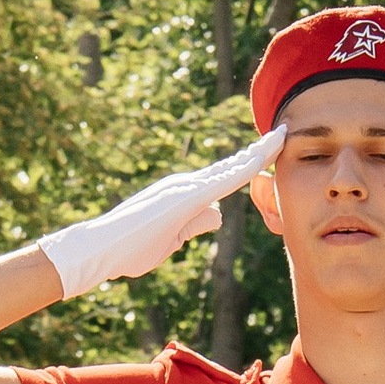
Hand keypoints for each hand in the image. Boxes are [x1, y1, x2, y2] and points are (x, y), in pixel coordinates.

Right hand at [37, 132, 283, 301]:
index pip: (225, 176)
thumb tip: (217, 214)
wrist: (101, 250)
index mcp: (186, 193)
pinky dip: (245, 168)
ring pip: (231, 167)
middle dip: (259, 151)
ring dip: (257, 153)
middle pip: (232, 165)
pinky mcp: (185, 196)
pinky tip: (263, 158)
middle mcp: (188, 183)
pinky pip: (223, 180)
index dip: (248, 164)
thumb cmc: (130, 248)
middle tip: (283, 134)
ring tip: (281, 136)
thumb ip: (195, 225)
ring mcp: (186, 187)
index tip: (270, 154)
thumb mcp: (173, 239)